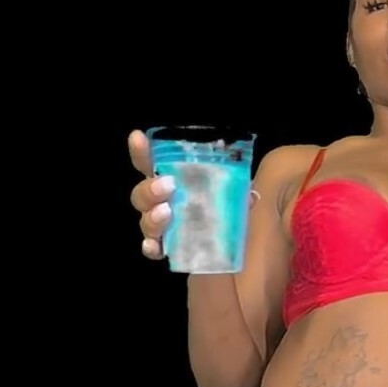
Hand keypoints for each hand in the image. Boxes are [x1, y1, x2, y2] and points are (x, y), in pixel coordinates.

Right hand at [128, 130, 258, 261]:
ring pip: (145, 220)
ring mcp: (159, 227)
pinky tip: (154, 245)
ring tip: (167, 212)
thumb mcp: (231, 197)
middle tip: (169, 186)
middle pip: (141, 193)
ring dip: (153, 216)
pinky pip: (151, 249)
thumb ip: (237, 192)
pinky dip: (151, 247)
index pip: (151, 163)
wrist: (225, 248)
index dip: (142, 151)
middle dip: (150, 188)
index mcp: (172, 181)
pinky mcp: (163, 249)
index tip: (137, 138)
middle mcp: (159, 202)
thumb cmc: (220, 211)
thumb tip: (250, 194)